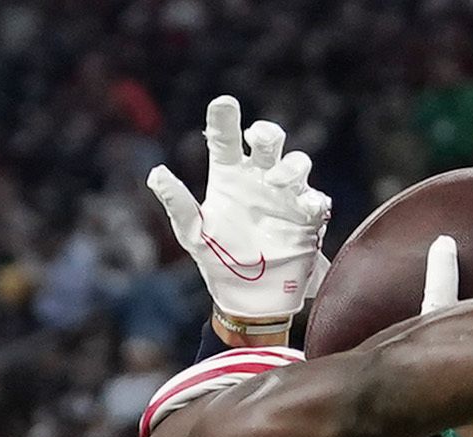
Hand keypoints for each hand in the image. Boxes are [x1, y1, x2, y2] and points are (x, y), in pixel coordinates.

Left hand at [148, 95, 330, 327]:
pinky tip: (309, 209)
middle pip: (268, 141)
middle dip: (266, 133)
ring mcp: (286, 195)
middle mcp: (259, 178)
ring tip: (277, 181)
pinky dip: (315, 201)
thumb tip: (155, 174)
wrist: (249, 296)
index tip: (223, 103)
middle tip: (257, 138)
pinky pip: (317, 201)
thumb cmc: (219, 259)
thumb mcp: (192, 233)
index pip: (226, 139)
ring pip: (297, 163)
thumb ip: (177, 203)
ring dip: (290, 166)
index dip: (225, 119)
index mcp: (229, 176)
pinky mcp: (308, 218)